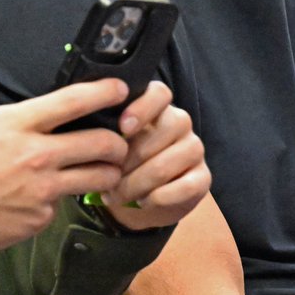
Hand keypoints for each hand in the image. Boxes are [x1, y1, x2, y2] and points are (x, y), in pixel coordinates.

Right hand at [0, 79, 134, 262]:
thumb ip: (21, 120)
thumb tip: (50, 116)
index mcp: (18, 124)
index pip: (74, 101)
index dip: (105, 92)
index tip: (121, 90)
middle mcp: (36, 155)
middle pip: (103, 143)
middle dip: (119, 142)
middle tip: (119, 142)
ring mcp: (42, 190)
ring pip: (99, 177)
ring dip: (107, 173)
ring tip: (102, 170)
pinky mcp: (42, 218)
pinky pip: (64, 204)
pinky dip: (58, 200)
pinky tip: (38, 198)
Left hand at [99, 81, 208, 232]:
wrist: (138, 198)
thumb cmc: (119, 162)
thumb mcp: (108, 142)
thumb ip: (105, 129)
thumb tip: (91, 131)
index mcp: (156, 106)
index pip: (159, 93)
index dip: (142, 108)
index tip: (122, 127)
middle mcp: (179, 122)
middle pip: (164, 130)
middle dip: (129, 158)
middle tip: (107, 176)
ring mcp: (194, 148)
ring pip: (169, 162)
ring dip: (138, 183)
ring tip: (117, 194)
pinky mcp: (203, 177)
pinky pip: (187, 186)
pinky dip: (161, 197)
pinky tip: (144, 201)